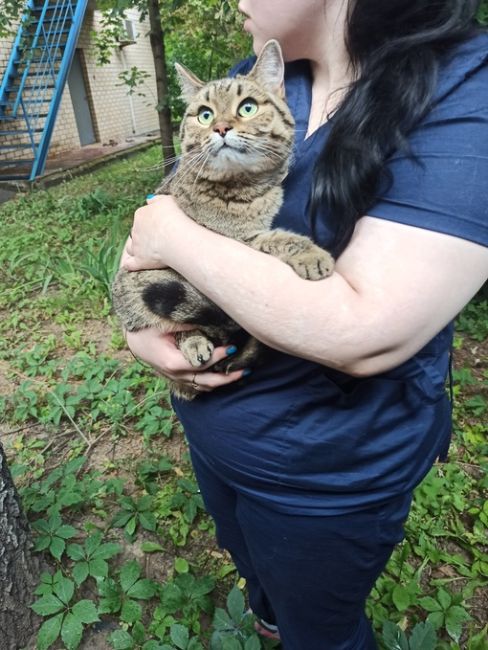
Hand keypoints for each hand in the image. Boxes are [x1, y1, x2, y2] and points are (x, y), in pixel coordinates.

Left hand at [124, 194, 185, 270]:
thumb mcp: (168, 201)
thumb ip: (157, 199)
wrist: (176, 237)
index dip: (151, 222)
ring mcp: (137, 246)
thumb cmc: (174, 218)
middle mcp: (135, 230)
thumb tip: (149, 200)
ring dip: (136, 249)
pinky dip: (130, 265)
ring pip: (131, 247)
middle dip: (143, 235)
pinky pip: (130, 264)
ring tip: (146, 252)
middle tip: (158, 239)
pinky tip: (132, 265)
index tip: (162, 226)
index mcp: (141, 215)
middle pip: (136, 232)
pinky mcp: (140, 261)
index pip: (142, 217)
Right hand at [125, 327, 245, 392]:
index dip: (217, 357)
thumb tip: (211, 320)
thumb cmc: (146, 327)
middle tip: (244, 369)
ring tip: (240, 373)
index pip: (200, 363)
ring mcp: (176, 378)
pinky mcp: (178, 376)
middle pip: (205, 381)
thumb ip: (187, 322)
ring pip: (203, 386)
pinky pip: (198, 384)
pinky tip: (225, 375)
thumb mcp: (164, 321)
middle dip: (226, 377)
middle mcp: (174, 374)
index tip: (232, 348)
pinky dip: (212, 382)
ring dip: (222, 381)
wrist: (133, 337)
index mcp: (171, 362)